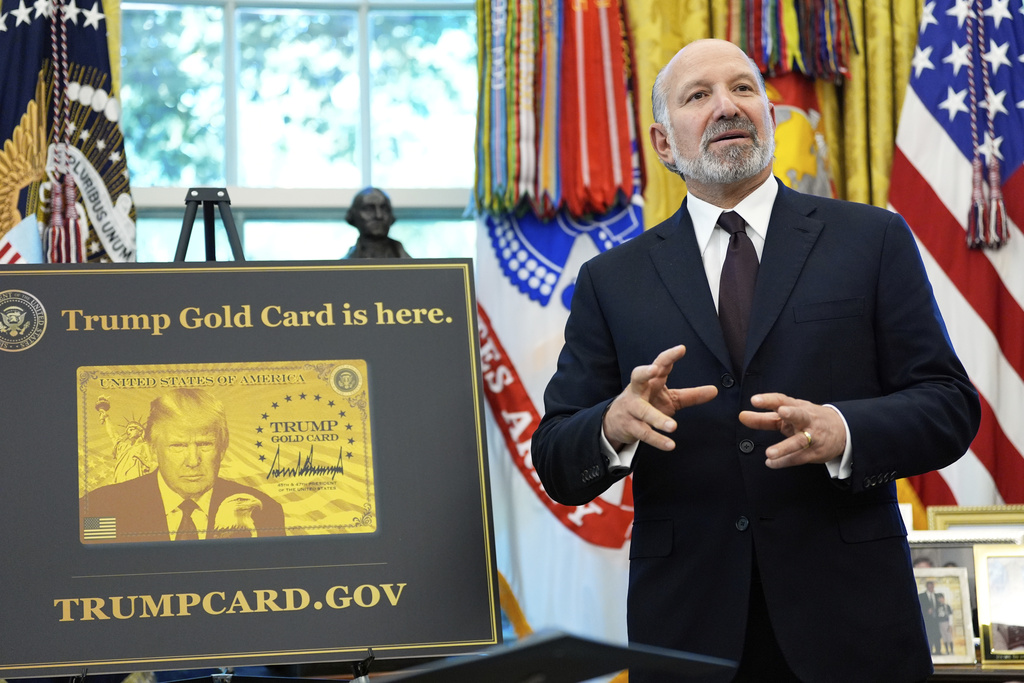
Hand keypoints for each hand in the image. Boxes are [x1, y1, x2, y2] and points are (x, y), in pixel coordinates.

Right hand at [602, 345, 717, 451]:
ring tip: (673, 426)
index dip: (669, 356)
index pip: (659, 364)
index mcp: (651, 381)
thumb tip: (715, 390)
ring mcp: (632, 408)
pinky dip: (657, 440)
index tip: (681, 349)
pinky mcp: (630, 425)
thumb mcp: (670, 398)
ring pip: (643, 411)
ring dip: (657, 419)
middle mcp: (638, 390)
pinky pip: (643, 432)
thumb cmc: (647, 404)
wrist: (615, 422)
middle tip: (655, 370)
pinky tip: (670, 445)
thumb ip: (691, 395)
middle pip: (638, 376)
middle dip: (645, 372)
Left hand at [738, 393, 845, 468]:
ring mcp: (812, 436)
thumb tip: (742, 416)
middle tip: (781, 412)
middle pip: (799, 415)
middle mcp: (806, 419)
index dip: (769, 400)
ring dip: (784, 447)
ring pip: (799, 441)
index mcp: (797, 407)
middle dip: (791, 413)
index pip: (782, 400)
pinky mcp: (815, 452)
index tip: (754, 400)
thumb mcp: (787, 416)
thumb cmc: (808, 420)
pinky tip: (771, 463)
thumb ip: (763, 418)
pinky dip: (784, 461)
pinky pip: (798, 458)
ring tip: (769, 453)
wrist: (842, 431)